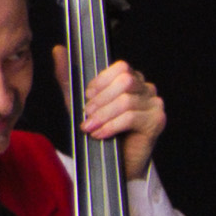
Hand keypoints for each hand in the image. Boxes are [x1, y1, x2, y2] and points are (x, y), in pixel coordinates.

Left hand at [59, 47, 166, 180]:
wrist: (112, 165)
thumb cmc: (100, 131)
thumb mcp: (79, 102)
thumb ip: (69, 77)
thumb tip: (58, 50)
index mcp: (132, 81)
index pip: (121, 67)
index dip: (101, 82)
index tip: (88, 97)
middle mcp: (146, 90)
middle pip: (125, 81)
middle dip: (101, 99)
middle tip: (88, 114)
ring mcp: (154, 105)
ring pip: (126, 100)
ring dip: (103, 115)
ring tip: (91, 127)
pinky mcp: (157, 122)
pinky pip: (132, 117)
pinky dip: (111, 126)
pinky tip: (101, 134)